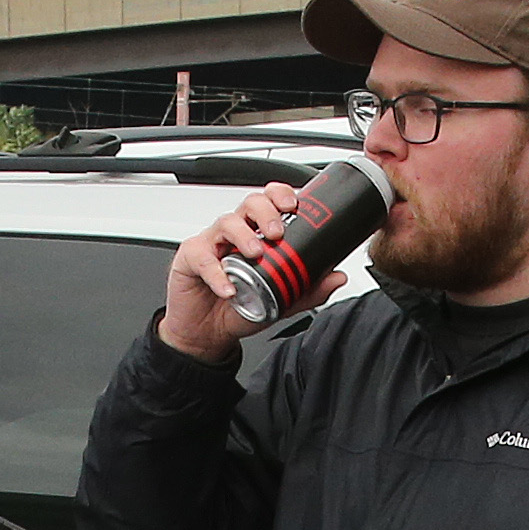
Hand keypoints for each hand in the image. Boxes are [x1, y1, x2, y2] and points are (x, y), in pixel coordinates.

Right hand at [157, 179, 306, 359]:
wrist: (208, 333)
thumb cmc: (239, 308)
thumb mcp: (281, 300)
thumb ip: (309, 290)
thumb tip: (338, 277)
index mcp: (258, 234)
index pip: (270, 202)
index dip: (281, 195)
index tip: (295, 205)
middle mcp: (236, 233)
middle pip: (250, 203)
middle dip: (266, 211)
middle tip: (277, 232)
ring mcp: (212, 243)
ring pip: (227, 222)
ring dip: (244, 235)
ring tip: (255, 254)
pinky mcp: (190, 258)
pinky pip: (202, 257)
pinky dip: (216, 273)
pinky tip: (228, 289)